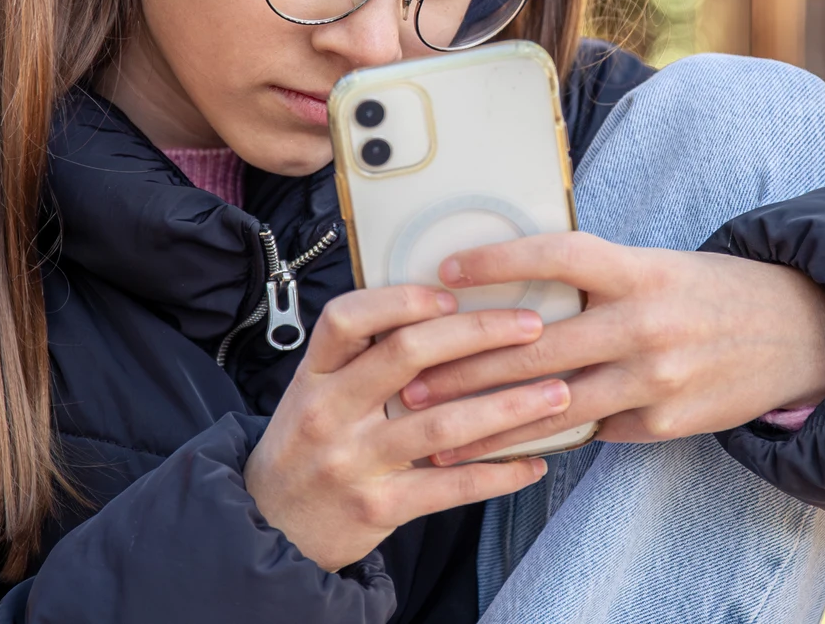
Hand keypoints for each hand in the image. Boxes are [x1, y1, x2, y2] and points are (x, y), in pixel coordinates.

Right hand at [245, 284, 568, 571]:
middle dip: (478, 333)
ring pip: (441, 423)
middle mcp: (328, 412)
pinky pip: (449, 488)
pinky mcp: (376, 508)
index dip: (402, 298)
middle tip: (532, 325)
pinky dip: (497, 475)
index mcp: (314, 375)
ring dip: (507, 406)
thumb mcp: (314, 394)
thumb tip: (440, 311)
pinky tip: (532, 464)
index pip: (347, 317)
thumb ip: (361, 359)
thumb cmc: (305, 450)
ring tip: (557, 393)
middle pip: (406, 355)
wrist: (268, 531)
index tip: (454, 292)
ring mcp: (352, 462)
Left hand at [397, 233, 824, 462]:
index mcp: (641, 270)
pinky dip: (544, 437)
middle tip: (411, 379)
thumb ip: (596, 279)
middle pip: (540, 345)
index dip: (499, 260)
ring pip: (555, 404)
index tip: (444, 269)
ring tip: (437, 430)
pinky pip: (591, 430)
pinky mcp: (664, 421)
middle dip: (466, 366)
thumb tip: (513, 290)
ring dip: (490, 421)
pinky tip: (499, 445)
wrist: (800, 332)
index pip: (559, 256)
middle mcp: (646, 323)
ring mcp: (656, 378)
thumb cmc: (709, 291)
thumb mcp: (657, 264)